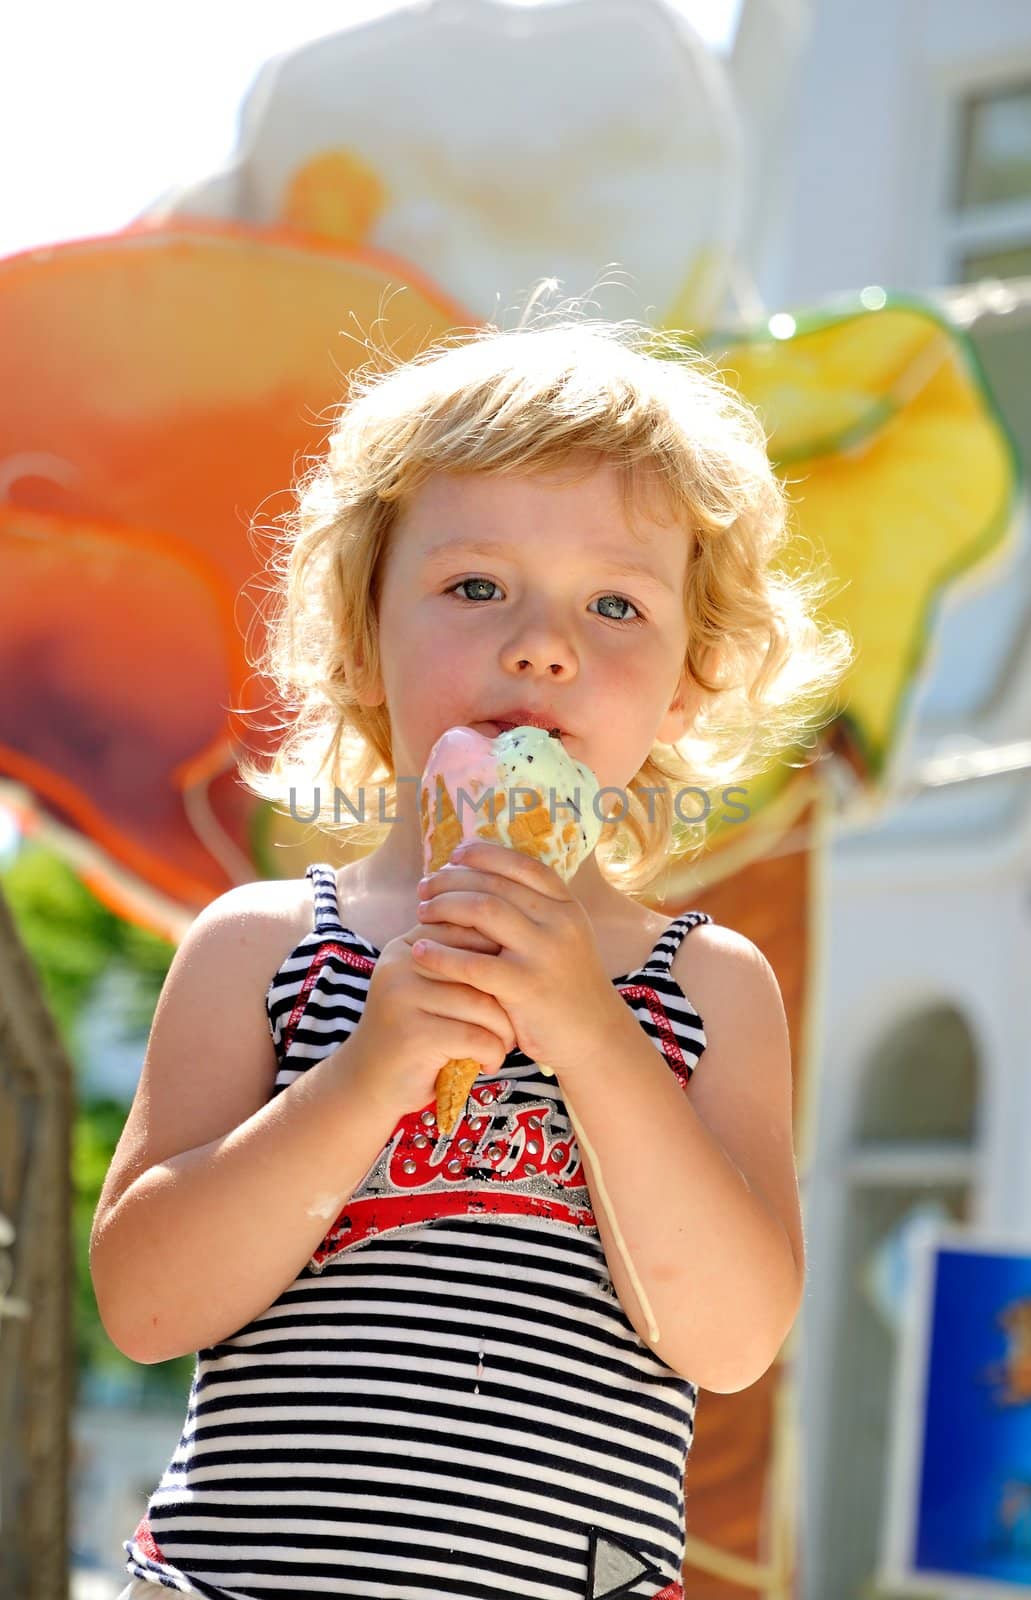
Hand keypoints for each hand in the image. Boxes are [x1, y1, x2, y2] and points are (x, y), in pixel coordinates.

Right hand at [351, 911, 515, 1116]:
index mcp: (407, 945)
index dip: (499, 959)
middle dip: (508, 997)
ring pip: (482, 1004)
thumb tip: (514, 941)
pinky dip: (492, 1053)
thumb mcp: (430, 989)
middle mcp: (400, 963)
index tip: (511, 987)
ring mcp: (402, 997)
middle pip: (479, 966)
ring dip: (504, 1031)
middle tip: (517, 1021)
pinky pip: (475, 1036)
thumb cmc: (415, 1033)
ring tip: (503, 1045)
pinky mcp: (413, 1034)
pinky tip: (487, 1063)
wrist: (368, 1084)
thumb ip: (458, 964)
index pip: (467, 931)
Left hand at [413, 840, 619, 1075]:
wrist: (594, 1037)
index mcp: (567, 906)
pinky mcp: (526, 988)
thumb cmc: (566, 985)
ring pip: (484, 911)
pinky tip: (421, 952)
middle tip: (425, 886)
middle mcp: (559, 922)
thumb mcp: (564, 938)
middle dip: (452, 880)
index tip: (455, 855)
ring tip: (422, 912)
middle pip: (495, 884)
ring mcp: (544, 954)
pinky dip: (442, 955)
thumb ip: (534, 911)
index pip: (522, 865)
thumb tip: (482, 878)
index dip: (485, 854)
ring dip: (445, 906)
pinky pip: (474, 964)